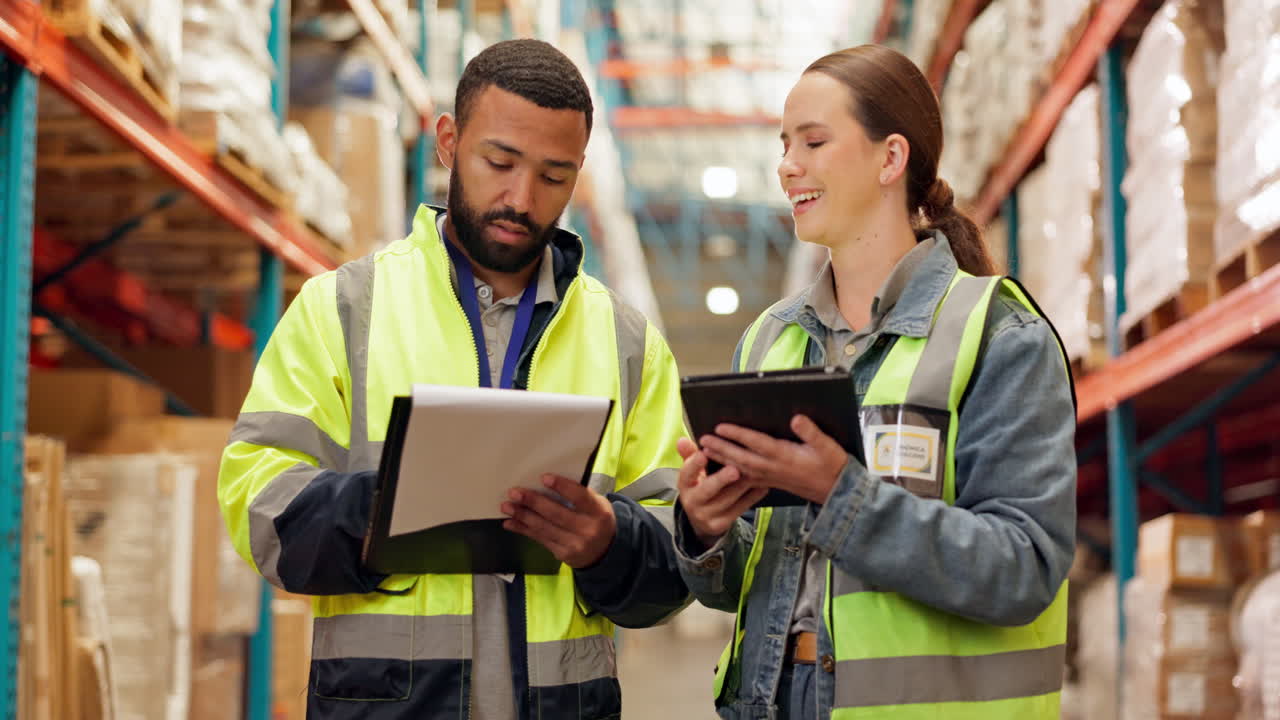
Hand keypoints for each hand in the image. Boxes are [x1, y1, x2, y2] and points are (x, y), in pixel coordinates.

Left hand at [501, 474, 616, 568]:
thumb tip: (546, 483)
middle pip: (556, 514)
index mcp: (599, 512)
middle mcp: (588, 530)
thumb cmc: (597, 520)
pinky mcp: (563, 555)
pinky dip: (523, 530)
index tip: (544, 478)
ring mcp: (574, 544)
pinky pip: (540, 539)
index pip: (580, 497)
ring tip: (506, 506)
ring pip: (544, 528)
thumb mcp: (597, 505)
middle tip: (515, 492)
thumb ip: (579, 496)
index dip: (562, 487)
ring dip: (522, 516)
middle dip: (533, 502)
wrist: (606, 552)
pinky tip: (510, 523)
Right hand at [676, 437, 767, 548]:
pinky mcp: (721, 524)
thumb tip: (682, 440)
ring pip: (727, 499)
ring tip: (755, 473)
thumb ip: (690, 455)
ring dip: (742, 485)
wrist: (701, 518)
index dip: (694, 465)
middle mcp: (692, 502)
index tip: (702, 454)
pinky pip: (739, 509)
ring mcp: (706, 515)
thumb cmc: (700, 486)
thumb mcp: (693, 473)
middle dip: (721, 479)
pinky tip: (762, 486)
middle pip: (707, 489)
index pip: (686, 474)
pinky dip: (752, 496)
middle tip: (735, 470)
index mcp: (685, 485)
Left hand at [698, 415, 847, 504]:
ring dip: (722, 460)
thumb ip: (811, 432)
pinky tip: (721, 470)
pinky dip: (731, 473)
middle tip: (703, 439)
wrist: (837, 491)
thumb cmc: (832, 465)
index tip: (720, 427)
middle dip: (721, 448)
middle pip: (741, 457)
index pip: (756, 443)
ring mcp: (770, 477)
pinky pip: (746, 479)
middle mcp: (773, 467)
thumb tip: (796, 418)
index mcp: (784, 456)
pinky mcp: (770, 482)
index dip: (737, 434)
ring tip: (705, 451)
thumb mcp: (827, 446)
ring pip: (740, 469)